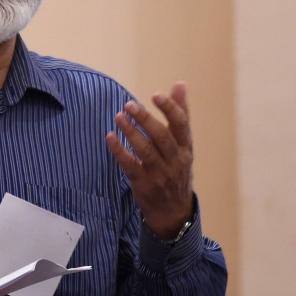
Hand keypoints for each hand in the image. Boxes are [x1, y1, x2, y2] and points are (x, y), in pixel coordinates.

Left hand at [105, 81, 193, 240]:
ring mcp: (160, 174)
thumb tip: (180, 84)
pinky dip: (119, 150)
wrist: (173, 212)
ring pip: (146, 150)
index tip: (156, 95)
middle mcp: (176, 161)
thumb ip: (180, 114)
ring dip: (131, 132)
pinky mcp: (143, 184)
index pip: (181, 125)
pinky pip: (130, 165)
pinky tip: (110, 137)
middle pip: (162, 136)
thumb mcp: (183, 144)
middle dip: (145, 119)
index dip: (170, 109)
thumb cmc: (176, 169)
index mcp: (186, 148)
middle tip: (129, 105)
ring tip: (119, 116)